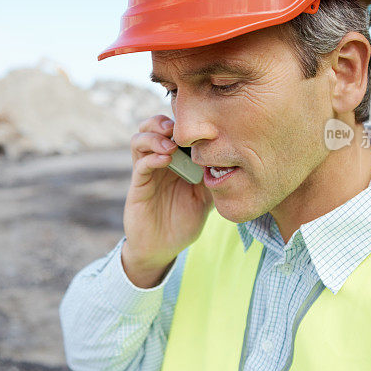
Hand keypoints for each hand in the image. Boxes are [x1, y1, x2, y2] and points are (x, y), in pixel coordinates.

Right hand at [122, 115, 211, 287]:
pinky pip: (140, 165)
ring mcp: (146, 173)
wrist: (162, 249)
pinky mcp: (138, 187)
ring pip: (139, 140)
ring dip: (154, 136)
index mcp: (174, 160)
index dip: (181, 123)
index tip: (197, 123)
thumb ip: (213, 180)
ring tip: (170, 144)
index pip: (172, 131)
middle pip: (151, 127)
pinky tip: (165, 160)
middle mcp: (158, 162)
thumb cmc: (183, 223)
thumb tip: (232, 162)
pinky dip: (151, 158)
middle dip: (162, 121)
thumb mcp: (205, 199)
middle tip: (177, 127)